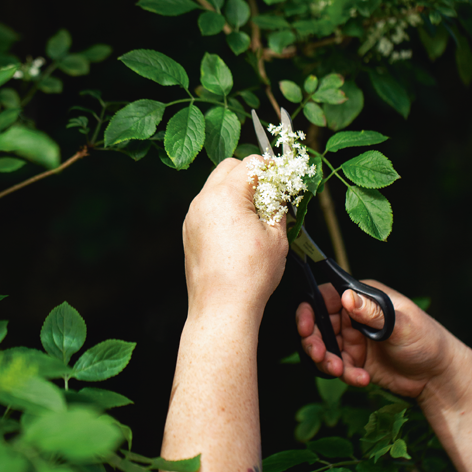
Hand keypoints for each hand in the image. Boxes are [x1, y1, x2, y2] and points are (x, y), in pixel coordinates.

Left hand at [183, 157, 287, 312]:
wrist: (222, 306)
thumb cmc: (251, 275)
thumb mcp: (277, 236)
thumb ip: (278, 206)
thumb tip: (279, 193)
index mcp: (226, 196)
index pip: (251, 164)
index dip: (271, 167)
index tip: (281, 177)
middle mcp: (204, 200)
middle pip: (228, 167)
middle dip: (250, 174)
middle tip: (269, 192)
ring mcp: (193, 216)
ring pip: (214, 186)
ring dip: (235, 190)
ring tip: (255, 213)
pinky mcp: (189, 231)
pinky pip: (207, 207)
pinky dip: (222, 207)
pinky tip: (238, 228)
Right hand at [296, 280, 461, 397]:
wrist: (438, 376)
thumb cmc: (427, 340)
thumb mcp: (401, 323)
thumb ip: (373, 312)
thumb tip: (346, 297)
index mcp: (363, 298)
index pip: (326, 297)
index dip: (310, 310)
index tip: (306, 328)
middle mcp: (354, 317)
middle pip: (318, 325)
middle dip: (314, 341)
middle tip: (320, 356)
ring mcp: (353, 340)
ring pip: (324, 348)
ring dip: (326, 361)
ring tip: (340, 372)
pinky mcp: (355, 362)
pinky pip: (338, 368)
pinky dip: (345, 375)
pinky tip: (363, 380)